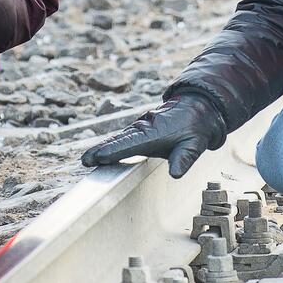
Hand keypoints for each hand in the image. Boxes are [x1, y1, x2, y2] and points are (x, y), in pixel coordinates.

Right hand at [79, 92, 226, 177]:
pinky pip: (122, 137)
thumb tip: (175, 174)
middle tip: (85, 160)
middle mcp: (143, 127)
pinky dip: (111, 144)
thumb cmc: (195, 129)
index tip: (99, 156)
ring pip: (119, 137)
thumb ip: (184, 159)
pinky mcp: (140, 128)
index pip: (131, 143)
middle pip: (118, 140)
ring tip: (88, 158)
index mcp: (154, 132)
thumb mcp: (194, 145)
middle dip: (101, 150)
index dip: (114, 150)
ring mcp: (140, 126)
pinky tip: (103, 152)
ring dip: (103, 147)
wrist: (198, 108)